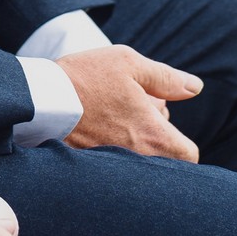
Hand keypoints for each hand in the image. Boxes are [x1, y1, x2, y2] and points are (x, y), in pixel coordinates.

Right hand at [57, 47, 201, 160]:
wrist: (41, 101)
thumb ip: (167, 78)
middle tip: (133, 111)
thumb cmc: (87, 78)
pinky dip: (113, 151)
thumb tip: (195, 87)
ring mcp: (116, 168)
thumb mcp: (130, 64)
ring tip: (112, 117)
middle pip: (164, 158)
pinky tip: (96, 129)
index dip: (181, 139)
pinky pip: (116, 166)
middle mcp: (138, 159)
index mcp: (153, 135)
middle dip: (156, 137)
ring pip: (140, 160)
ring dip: (135, 143)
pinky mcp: (95, 171)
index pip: (189, 155)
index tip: (162, 122)